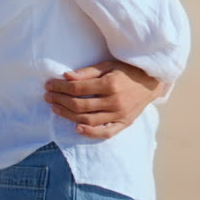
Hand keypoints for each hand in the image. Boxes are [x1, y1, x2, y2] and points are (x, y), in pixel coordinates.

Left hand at [44, 60, 165, 139]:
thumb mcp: (108, 65)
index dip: (60, 87)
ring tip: (55, 109)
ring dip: (68, 116)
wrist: (151, 82)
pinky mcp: (124, 123)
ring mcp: (119, 115)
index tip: (49, 85)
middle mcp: (114, 101)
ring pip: (88, 120)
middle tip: (48, 97)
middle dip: (60, 101)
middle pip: (80, 105)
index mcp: (110, 84)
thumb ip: (87, 72)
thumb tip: (66, 76)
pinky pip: (105, 133)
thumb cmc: (127, 71)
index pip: (78, 88)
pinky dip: (90, 133)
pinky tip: (77, 128)